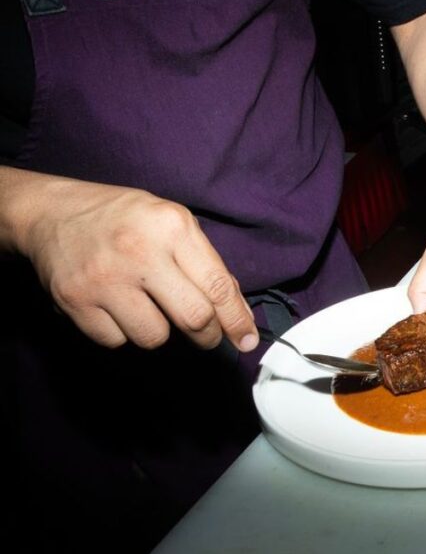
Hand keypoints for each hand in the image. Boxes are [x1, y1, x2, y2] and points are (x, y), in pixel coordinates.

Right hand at [16, 177, 256, 351]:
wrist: (51, 213)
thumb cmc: (124, 219)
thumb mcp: (172, 222)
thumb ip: (205, 263)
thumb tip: (236, 310)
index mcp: (171, 227)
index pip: (217, 287)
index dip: (236, 320)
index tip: (246, 339)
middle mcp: (139, 252)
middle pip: (193, 318)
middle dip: (207, 336)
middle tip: (206, 336)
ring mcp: (104, 279)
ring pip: (155, 337)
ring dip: (159, 330)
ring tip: (147, 306)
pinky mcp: (75, 301)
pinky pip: (116, 340)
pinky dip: (122, 332)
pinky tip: (116, 306)